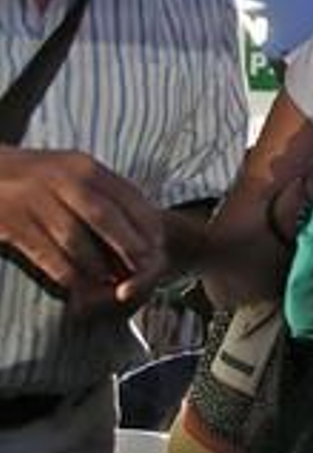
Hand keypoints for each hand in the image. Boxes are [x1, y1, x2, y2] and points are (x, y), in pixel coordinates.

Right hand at [0, 146, 167, 312]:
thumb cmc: (35, 177)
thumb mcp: (73, 172)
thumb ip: (105, 193)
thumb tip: (147, 228)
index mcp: (84, 166)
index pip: (127, 197)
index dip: (146, 227)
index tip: (158, 249)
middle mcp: (61, 179)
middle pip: (105, 218)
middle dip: (128, 249)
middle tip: (141, 272)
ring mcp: (33, 199)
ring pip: (76, 240)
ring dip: (97, 267)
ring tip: (111, 282)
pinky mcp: (11, 223)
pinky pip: (47, 255)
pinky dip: (68, 274)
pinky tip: (78, 286)